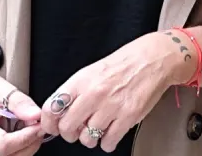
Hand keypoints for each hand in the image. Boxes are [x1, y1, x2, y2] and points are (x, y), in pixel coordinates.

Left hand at [40, 32, 192, 152]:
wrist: (152, 59)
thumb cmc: (122, 64)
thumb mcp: (91, 72)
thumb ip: (74, 92)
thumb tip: (58, 113)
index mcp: (81, 80)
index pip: (52, 108)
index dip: (49, 123)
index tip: (53, 127)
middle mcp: (94, 93)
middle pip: (67, 128)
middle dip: (70, 134)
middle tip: (77, 130)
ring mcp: (111, 106)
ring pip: (87, 139)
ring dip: (90, 139)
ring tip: (97, 129)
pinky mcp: (128, 116)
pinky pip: (108, 143)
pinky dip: (107, 142)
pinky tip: (111, 132)